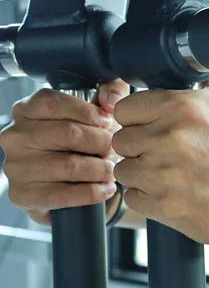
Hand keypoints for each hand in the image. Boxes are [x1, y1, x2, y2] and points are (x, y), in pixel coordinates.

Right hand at [0, 80, 129, 224]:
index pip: (52, 102)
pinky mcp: (22, 194)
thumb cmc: (82, 145)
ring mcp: (15, 166)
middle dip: (101, 143)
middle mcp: (15, 136)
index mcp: (26, 110)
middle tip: (114, 151)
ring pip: (69, 165)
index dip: (87, 112)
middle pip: (68, 133)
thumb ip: (109, 93)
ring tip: (112, 170)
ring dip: (100, 169)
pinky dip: (91, 192)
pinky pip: (63, 194)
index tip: (107, 122)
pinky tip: (105, 189)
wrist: (67, 189)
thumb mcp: (95, 114)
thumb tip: (111, 100)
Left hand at [113, 87, 208, 243]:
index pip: (123, 110)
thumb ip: (199, 81)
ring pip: (124, 169)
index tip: (151, 129)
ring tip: (169, 174)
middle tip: (164, 154)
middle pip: (121, 141)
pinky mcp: (162, 203)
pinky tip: (171, 192)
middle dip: (139, 148)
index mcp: (180, 107)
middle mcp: (169, 137)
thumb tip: (191, 57)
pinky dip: (148, 197)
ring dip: (142, 174)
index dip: (136, 121)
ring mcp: (163, 173)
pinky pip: (132, 196)